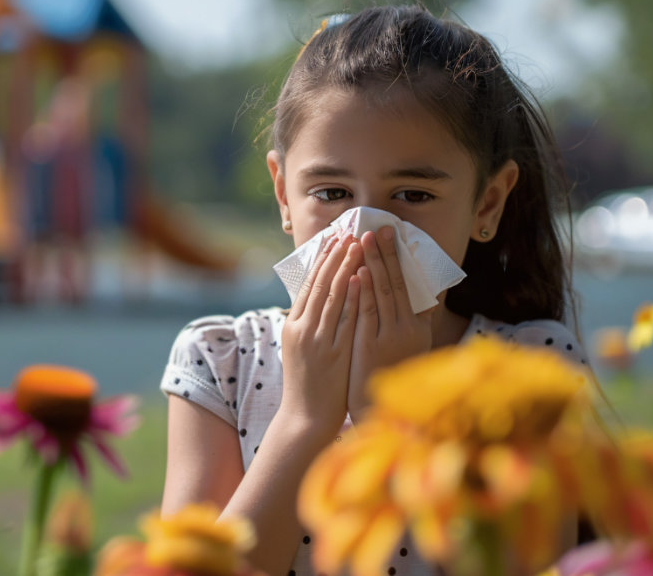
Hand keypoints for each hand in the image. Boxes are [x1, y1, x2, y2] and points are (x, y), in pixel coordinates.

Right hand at [277, 231, 362, 435]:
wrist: (304, 419)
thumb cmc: (308, 386)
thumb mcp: (301, 351)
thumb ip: (309, 326)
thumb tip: (320, 301)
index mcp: (293, 327)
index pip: (308, 285)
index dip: (321, 261)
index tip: (333, 239)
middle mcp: (302, 330)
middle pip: (319, 285)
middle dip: (334, 256)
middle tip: (347, 232)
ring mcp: (317, 341)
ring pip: (332, 297)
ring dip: (345, 268)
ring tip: (356, 245)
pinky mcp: (332, 353)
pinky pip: (344, 319)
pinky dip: (352, 296)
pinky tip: (360, 278)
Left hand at [349, 225, 433, 421]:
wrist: (377, 412)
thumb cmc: (389, 377)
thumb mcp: (407, 350)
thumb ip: (412, 324)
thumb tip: (422, 299)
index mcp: (419, 327)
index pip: (410, 285)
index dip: (401, 259)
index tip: (394, 235)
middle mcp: (410, 328)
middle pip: (398, 282)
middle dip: (388, 253)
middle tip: (380, 226)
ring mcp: (392, 336)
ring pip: (383, 292)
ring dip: (374, 263)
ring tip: (365, 239)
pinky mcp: (373, 346)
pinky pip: (369, 311)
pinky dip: (364, 290)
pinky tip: (358, 271)